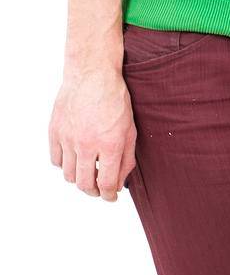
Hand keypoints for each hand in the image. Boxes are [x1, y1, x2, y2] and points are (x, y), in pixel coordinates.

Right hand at [49, 63, 136, 201]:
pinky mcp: (55, 131)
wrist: (92, 76)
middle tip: (99, 189)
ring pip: (69, 176)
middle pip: (85, 184)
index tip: (111, 197)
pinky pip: (56, 160)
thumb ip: (126, 159)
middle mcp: (87, 144)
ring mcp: (68, 138)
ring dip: (79, 179)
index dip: (109, 196)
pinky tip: (75, 159)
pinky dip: (65, 165)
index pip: (107, 184)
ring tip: (88, 173)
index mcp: (110, 145)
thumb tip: (119, 183)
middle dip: (94, 192)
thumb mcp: (130, 131)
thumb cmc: (115, 101)